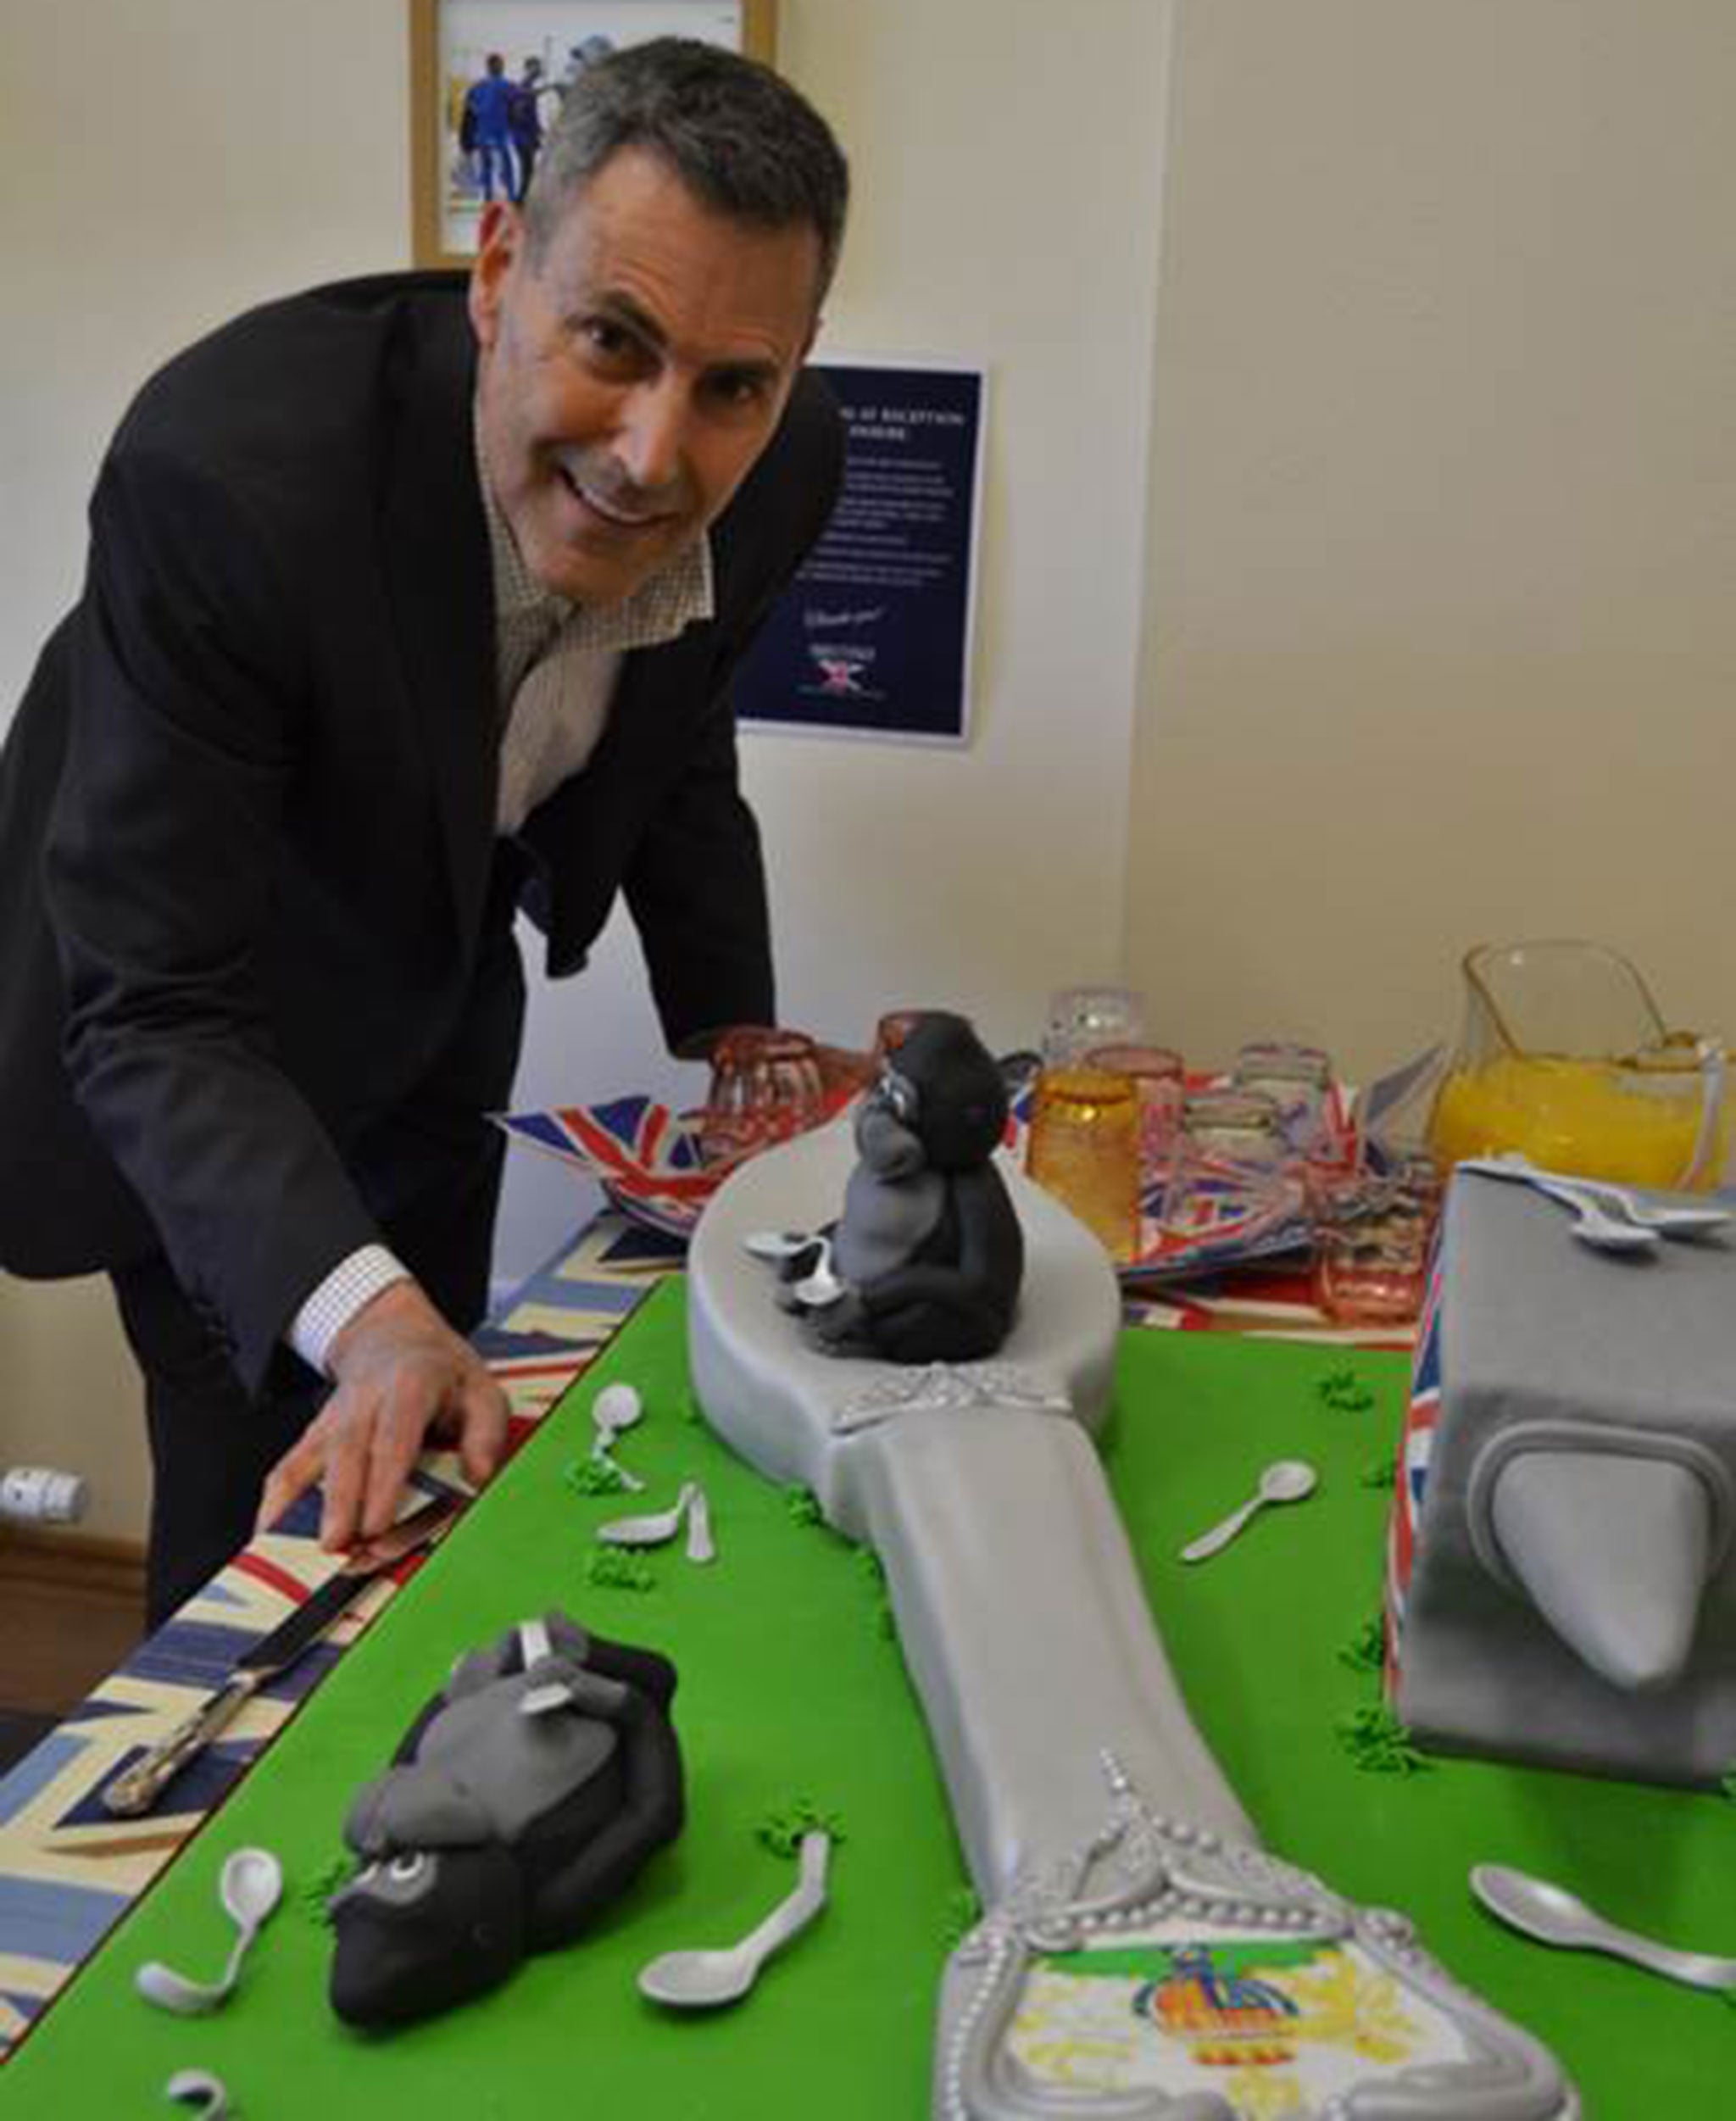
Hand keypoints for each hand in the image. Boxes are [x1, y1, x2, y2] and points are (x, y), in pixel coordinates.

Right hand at [256, 1281, 507, 1551]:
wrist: (394, 1338)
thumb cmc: (444, 1375)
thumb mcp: (482, 1389)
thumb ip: (486, 1432)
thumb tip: (478, 1477)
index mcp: (411, 1386)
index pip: (395, 1436)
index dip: (383, 1482)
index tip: (375, 1524)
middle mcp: (364, 1400)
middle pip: (347, 1451)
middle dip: (340, 1501)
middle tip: (337, 1546)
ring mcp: (333, 1417)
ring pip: (311, 1459)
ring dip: (300, 1506)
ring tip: (293, 1551)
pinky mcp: (315, 1434)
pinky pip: (288, 1465)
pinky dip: (274, 1501)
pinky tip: (266, 1536)